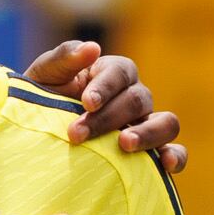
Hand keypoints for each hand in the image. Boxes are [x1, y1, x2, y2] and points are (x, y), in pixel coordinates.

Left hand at [23, 40, 185, 175]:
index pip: (120, 72)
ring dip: (148, 133)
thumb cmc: (41, 101)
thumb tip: (92, 48)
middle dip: (108, 118)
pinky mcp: (151, 153)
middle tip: (77, 134)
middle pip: (138, 100)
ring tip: (124, 144)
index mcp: (112, 72)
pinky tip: (165, 166)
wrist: (37, 138)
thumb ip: (64, 59)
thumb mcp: (44, 76)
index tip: (86, 102)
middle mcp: (135, 96)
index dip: (106, 86)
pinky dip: (175, 157)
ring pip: (166, 123)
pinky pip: (175, 153)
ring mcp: (146, 125)